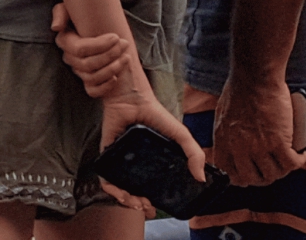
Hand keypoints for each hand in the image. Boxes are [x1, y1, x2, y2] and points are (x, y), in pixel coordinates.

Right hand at [52, 3, 133, 96]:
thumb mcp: (68, 8)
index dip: (99, 45)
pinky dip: (105, 86)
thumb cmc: (81, 16)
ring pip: (92, 77)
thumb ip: (60, 13)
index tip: (116, 37)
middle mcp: (70, 58)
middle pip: (88, 64)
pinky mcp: (87, 82)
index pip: (80, 49)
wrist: (95, 27)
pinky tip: (117, 76)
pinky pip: (92, 91)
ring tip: (126, 57)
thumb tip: (56, 28)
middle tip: (125, 44)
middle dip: (109, 55)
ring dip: (112, 68)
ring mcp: (78, 71)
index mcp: (65, 42)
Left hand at [99, 71, 206, 217]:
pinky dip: (110, 187)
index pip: (151, 188)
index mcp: (152, 162)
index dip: (152, 202)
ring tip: (133, 201)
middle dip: (137, 204)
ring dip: (124, 200)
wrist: (133, 97)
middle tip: (144, 206)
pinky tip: (119, 191)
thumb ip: (194, 154)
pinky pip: (104, 175)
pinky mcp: (107, 152)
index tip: (154, 208)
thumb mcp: (181, 134)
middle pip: (133, 191)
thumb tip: (201, 178)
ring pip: (118, 187)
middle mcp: (135, 163)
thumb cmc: (155, 113)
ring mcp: (120, 159)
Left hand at [213, 79, 305, 186]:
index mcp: (223, 140)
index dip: (242, 178)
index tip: (252, 175)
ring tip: (288, 159)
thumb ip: (230, 134)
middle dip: (265, 177)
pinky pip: (292, 164)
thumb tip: (239, 147)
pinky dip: (299, 160)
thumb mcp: (225, 115)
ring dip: (283, 169)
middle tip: (274, 169)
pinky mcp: (279, 142)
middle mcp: (239, 147)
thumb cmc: (241, 89)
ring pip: (275, 173)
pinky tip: (301, 153)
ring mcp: (259, 147)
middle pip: (254, 178)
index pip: (229, 173)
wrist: (254, 76)